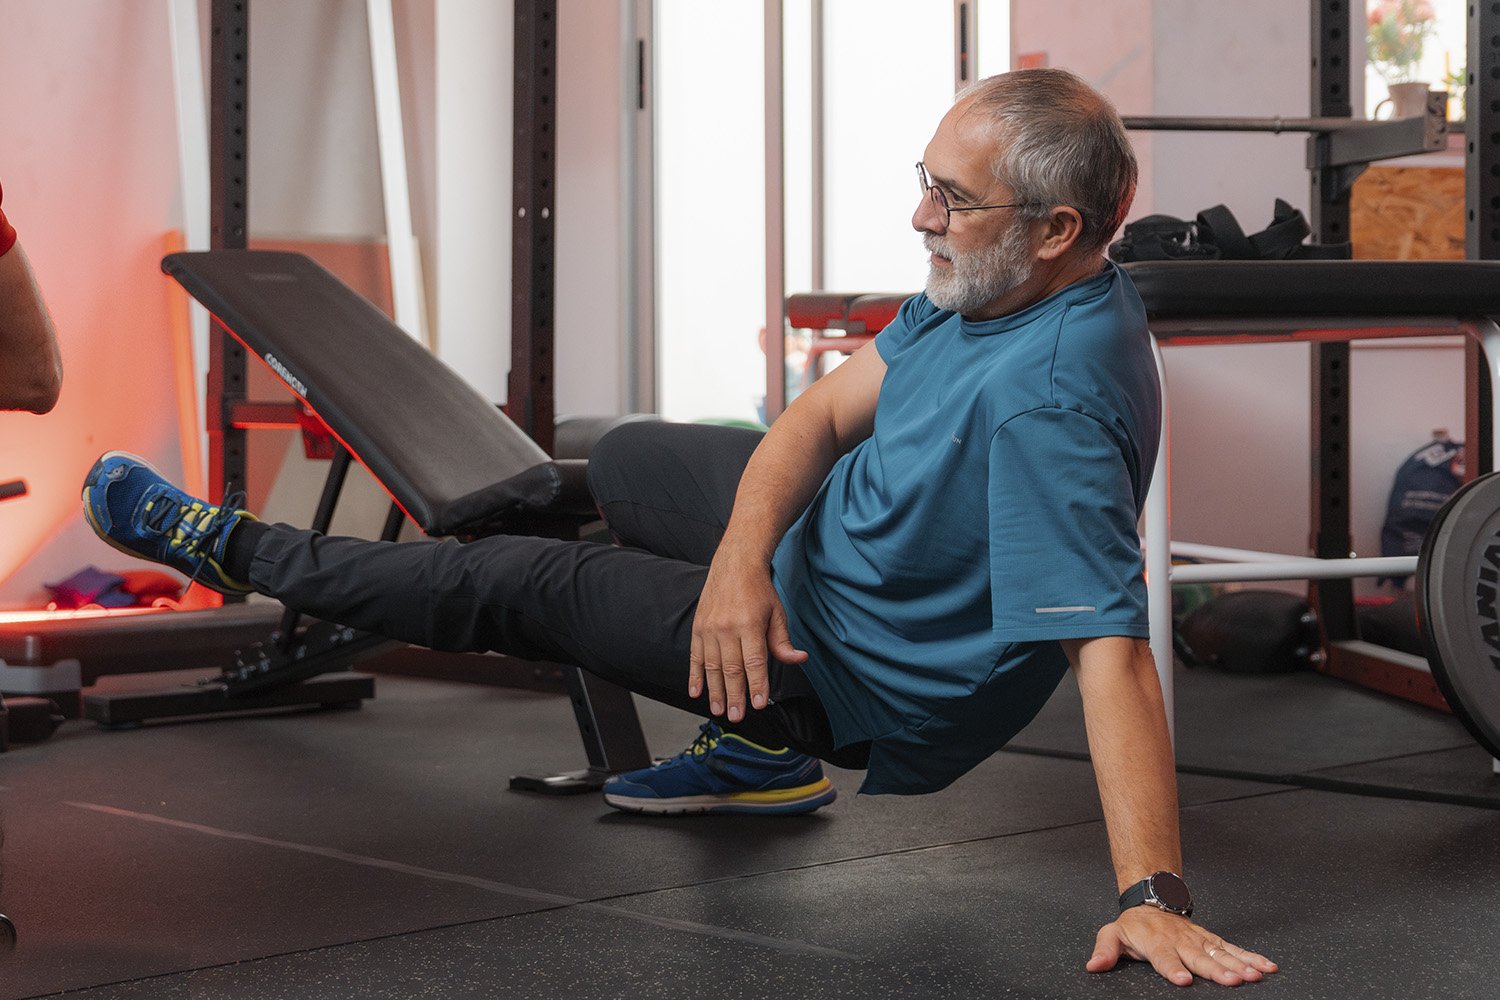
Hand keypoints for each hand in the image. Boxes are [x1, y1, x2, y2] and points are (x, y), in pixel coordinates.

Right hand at [689, 549, 806, 722]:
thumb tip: (798, 659)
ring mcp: (709, 628)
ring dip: (715, 691)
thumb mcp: (777, 613)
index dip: (756, 685)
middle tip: (736, 716)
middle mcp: (727, 628)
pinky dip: (695, 676)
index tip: (758, 704)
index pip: (754, 662)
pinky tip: (695, 692)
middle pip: (731, 669)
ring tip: (719, 710)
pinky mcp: (698, 628)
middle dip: (735, 695)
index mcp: (750, 624)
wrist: (734, 564)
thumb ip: (782, 641)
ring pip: (712, 667)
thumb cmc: (759, 590)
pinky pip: (695, 657)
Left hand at [1087, 907, 1277, 986]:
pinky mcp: (1212, 940)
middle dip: (1216, 970)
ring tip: (1256, 975)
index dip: (1172, 968)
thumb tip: (1093, 965)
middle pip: (1199, 958)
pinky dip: (1251, 957)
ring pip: (1221, 953)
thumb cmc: (1134, 925)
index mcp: (1156, 942)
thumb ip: (1105, 950)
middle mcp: (1181, 941)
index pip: (1164, 957)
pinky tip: (1267, 967)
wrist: (1152, 901)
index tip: (1183, 980)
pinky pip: (1234, 949)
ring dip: (1240, 964)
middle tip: (1233, 980)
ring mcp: (1199, 940)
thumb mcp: (1113, 934)